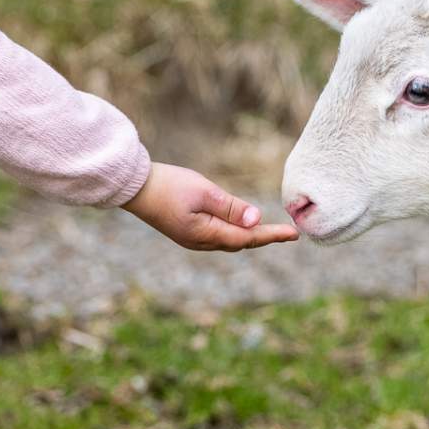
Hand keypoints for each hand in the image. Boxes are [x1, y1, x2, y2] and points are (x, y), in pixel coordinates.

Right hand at [123, 162, 299, 251]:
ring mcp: (191, 239)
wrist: (134, 187)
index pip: (247, 238)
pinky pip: (217, 236)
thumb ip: (231, 207)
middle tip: (287, 233)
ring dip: (249, 237)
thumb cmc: (169, 185)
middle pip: (240, 243)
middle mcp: (200, 243)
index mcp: (206, 234)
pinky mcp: (186, 232)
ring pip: (228, 241)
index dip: (272, 235)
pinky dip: (233, 233)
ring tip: (269, 232)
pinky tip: (240, 227)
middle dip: (263, 238)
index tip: (294, 233)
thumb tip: (256, 220)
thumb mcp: (204, 192)